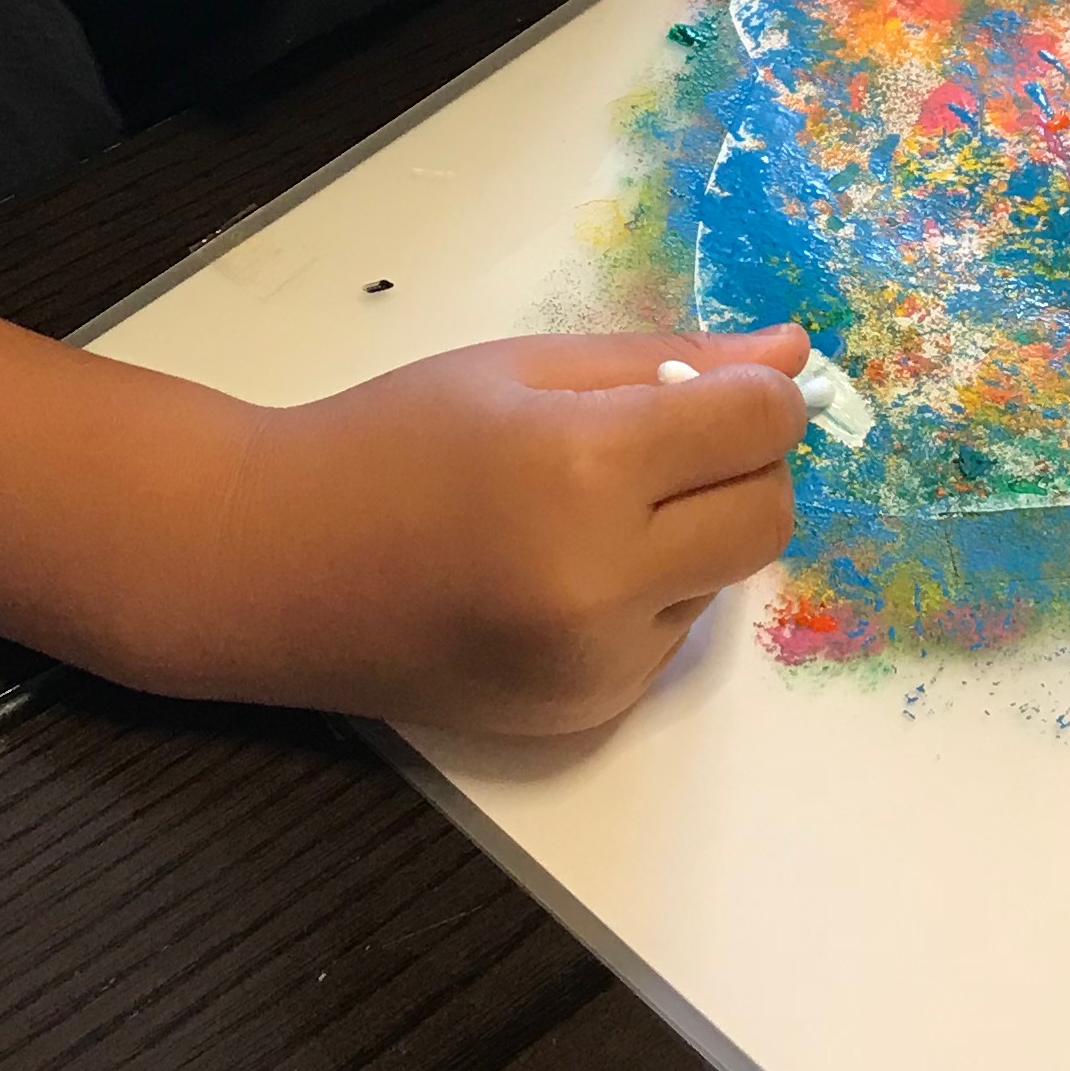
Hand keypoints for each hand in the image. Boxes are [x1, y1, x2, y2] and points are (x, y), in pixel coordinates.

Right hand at [215, 326, 811, 733]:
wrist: (275, 567)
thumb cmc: (391, 439)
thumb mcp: (521, 370)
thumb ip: (665, 361)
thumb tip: (793, 357)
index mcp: (582, 467)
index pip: (754, 425)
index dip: (761, 396)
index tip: (730, 387)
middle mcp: (601, 580)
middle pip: (768, 516)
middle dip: (743, 468)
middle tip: (668, 442)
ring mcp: (595, 662)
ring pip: (726, 581)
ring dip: (691, 536)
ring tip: (581, 511)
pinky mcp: (586, 713)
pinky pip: (671, 639)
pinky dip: (645, 598)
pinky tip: (556, 573)